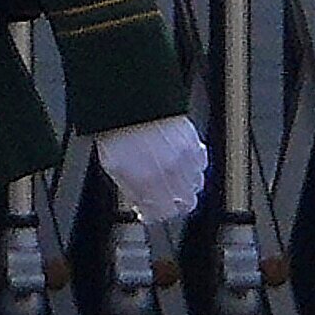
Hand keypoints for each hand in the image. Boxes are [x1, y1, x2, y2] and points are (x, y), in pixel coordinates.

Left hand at [90, 117, 209, 224]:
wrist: (130, 99)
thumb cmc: (119, 129)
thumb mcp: (113, 165)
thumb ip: (130, 188)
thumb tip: (138, 201)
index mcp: (148, 182)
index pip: (161, 213)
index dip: (154, 215)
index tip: (149, 212)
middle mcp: (170, 173)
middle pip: (186, 203)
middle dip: (175, 204)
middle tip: (165, 200)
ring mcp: (185, 158)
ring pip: (197, 184)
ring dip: (187, 187)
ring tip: (174, 182)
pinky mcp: (194, 142)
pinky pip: (202, 163)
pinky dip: (195, 167)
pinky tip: (183, 163)